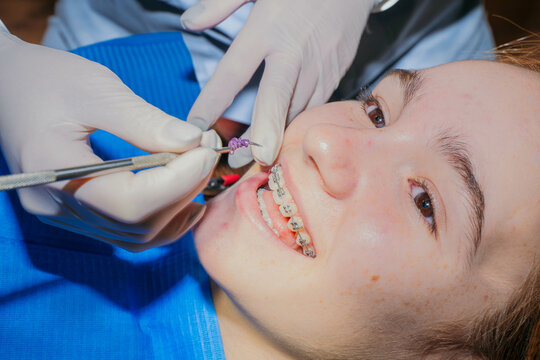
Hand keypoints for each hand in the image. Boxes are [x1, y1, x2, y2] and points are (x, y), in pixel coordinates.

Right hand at [0, 32, 218, 250]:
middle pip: (138, 225)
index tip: (206, 149)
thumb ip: (145, 121)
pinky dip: (163, 219)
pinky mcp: (76, 213)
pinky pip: (128, 233)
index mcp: (53, 171)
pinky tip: (184, 197)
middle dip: (184, 190)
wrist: (5, 86)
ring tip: (199, 172)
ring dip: (178, 209)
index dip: (179, 181)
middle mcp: (56, 206)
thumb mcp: (96, 89)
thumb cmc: (44, 80)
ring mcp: (64, 216)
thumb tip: (194, 143)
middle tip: (207, 152)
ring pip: (136, 238)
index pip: (131, 202)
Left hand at [182, 0, 373, 166]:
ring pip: (298, 111)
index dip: (213, 102)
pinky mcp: (338, 72)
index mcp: (267, 29)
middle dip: (261, 136)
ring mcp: (320, 65)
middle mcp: (293, 53)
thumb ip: (219, 3)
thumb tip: (188, 22)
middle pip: (275, 101)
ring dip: (279, 137)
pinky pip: (317, 105)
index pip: (233, 72)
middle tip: (245, 162)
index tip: (197, 126)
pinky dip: (301, 122)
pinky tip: (288, 135)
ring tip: (259, 159)